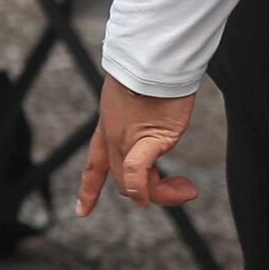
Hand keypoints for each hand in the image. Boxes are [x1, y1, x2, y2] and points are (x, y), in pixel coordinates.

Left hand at [75, 78, 199, 217]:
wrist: (154, 58)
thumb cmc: (152, 73)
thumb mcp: (139, 101)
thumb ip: (140, 123)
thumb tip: (151, 141)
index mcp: (107, 128)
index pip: (93, 165)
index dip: (89, 190)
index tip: (82, 211)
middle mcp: (112, 138)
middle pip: (120, 182)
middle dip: (151, 193)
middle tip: (182, 188)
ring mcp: (124, 141)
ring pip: (131, 184)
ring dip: (162, 194)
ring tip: (186, 189)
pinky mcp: (145, 140)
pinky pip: (138, 173)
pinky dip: (151, 188)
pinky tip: (178, 190)